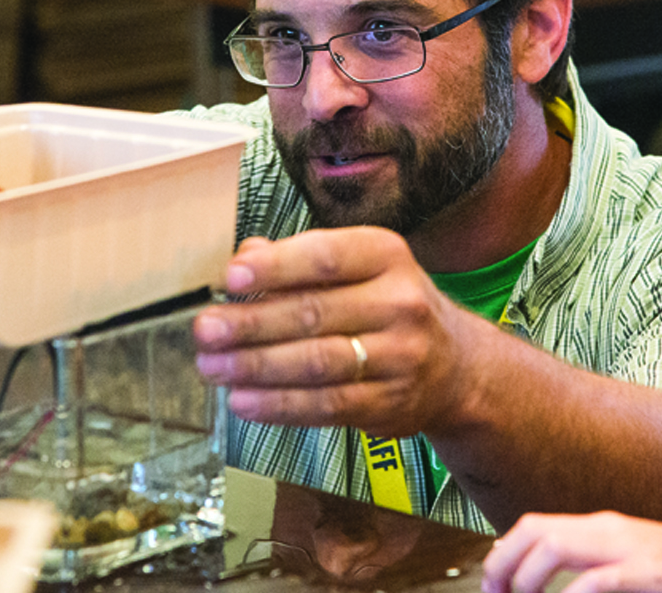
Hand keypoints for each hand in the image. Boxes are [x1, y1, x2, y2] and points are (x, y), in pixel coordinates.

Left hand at [192, 227, 481, 436]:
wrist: (457, 366)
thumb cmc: (386, 305)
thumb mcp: (358, 267)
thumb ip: (300, 259)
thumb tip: (245, 255)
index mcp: (387, 256)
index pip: (325, 257)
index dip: (276, 268)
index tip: (230, 277)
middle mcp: (400, 303)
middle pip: (314, 313)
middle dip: (250, 324)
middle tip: (205, 330)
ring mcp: (400, 357)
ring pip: (317, 364)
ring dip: (256, 367)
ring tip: (212, 367)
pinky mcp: (391, 404)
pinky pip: (327, 405)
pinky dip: (280, 406)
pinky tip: (243, 400)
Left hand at [481, 513, 661, 592]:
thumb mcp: (627, 561)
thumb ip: (589, 565)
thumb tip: (546, 582)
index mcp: (600, 527)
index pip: (534, 526)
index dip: (503, 552)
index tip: (493, 583)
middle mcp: (608, 529)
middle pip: (534, 530)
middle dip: (503, 562)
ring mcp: (628, 547)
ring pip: (556, 546)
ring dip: (528, 577)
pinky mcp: (649, 571)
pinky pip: (600, 577)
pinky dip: (572, 592)